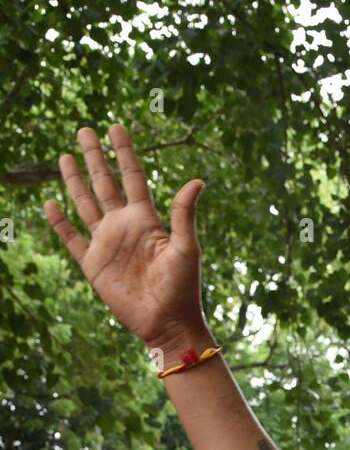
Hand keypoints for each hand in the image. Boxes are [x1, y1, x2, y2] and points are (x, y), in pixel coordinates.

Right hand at [43, 124, 209, 358]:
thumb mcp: (186, 248)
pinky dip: (60, 222)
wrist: (167, 322)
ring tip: (64, 156)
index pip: (132, 177)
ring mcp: (107, 244)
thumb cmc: (183, 288)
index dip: (124, 152)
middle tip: (84, 129)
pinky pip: (72, 239)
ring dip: (75, 181)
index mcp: (146, 220)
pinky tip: (50, 203)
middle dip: (94, 157)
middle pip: (105, 184)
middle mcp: (124, 226)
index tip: (116, 127)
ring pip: (85, 204)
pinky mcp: (93, 265)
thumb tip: (198, 180)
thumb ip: (184, 214)